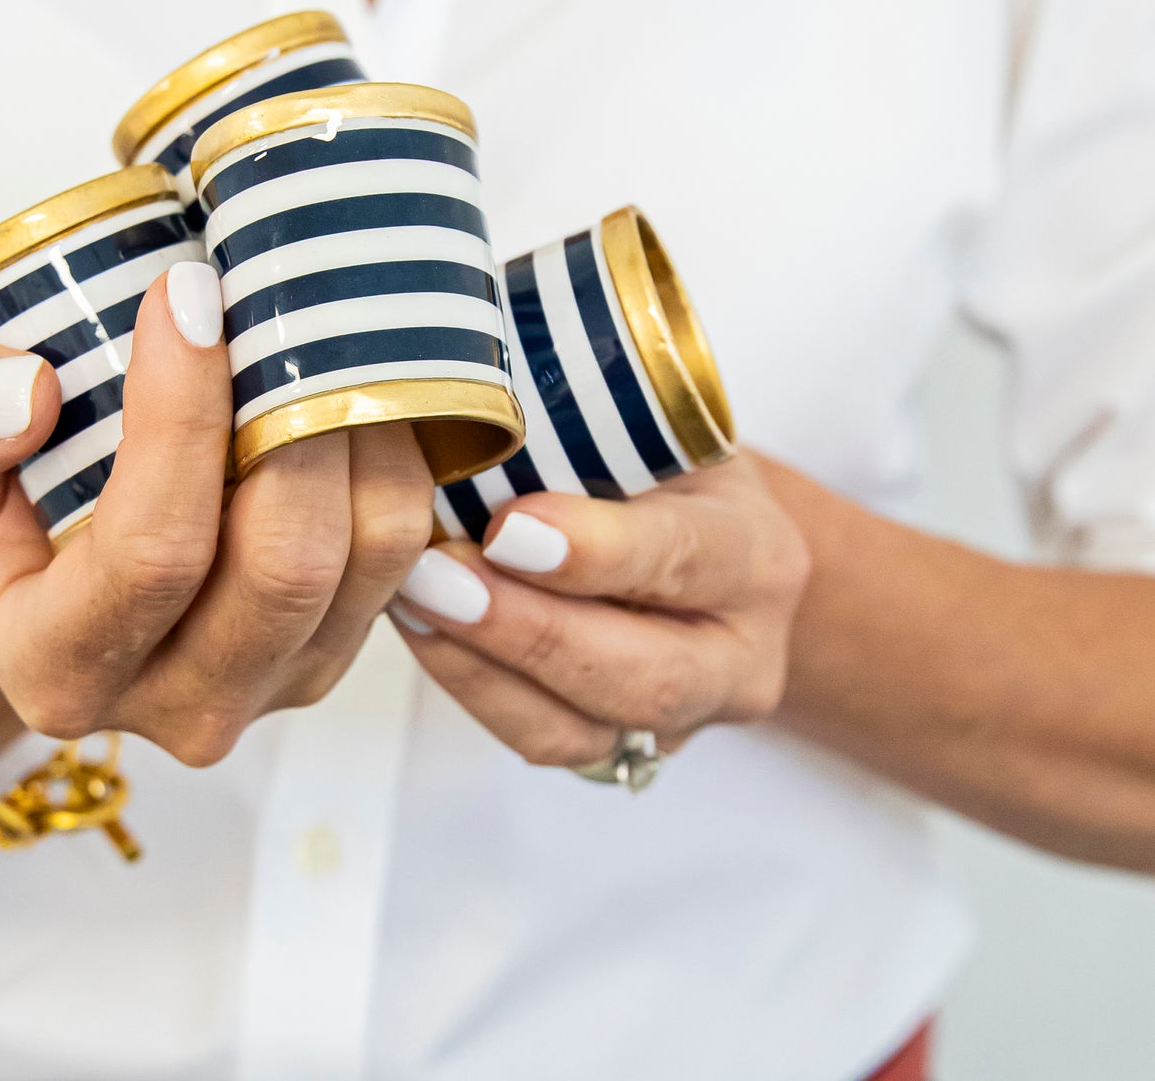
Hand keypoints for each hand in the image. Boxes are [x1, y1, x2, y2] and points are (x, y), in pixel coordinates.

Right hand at [0, 262, 435, 765]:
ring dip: (360, 425)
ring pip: (369, 553)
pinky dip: (392, 453)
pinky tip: (348, 382)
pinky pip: (402, 549)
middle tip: (280, 297)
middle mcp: (181, 706)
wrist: (54, 562)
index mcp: (62, 669)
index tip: (186, 291)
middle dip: (298, 414)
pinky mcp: (338, 650)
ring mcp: (276, 686)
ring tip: (320, 328)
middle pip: (285, 562)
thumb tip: (24, 394)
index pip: (153, 549)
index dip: (181, 413)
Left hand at [390, 456, 809, 767]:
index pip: (686, 558)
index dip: (597, 551)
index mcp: (758, 555)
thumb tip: (484, 422)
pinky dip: (472, 685)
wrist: (694, 532)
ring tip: (412, 599)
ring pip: (584, 730)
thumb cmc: (661, 466)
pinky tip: (423, 625)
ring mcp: (684, 719)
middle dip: (527, 631)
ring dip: (481, 667)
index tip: (507, 527)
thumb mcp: (653, 431)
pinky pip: (543, 740)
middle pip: (645, 677)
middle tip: (436, 579)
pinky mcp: (622, 749)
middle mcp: (741, 655)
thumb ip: (593, 436)